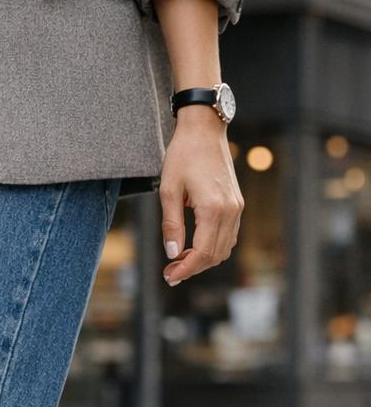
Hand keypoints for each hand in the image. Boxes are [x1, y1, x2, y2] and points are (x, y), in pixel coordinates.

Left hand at [159, 111, 242, 285]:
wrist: (204, 130)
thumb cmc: (183, 156)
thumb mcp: (168, 190)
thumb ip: (171, 225)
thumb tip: (172, 253)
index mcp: (214, 208)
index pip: (203, 252)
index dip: (186, 269)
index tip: (169, 276)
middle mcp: (231, 210)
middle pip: (216, 255)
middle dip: (193, 267)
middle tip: (170, 271)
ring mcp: (237, 207)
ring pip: (225, 248)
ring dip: (203, 259)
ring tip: (179, 260)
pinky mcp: (237, 203)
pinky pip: (229, 235)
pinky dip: (213, 246)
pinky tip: (193, 245)